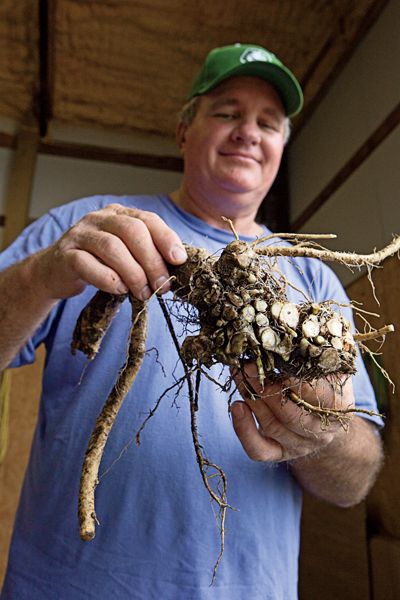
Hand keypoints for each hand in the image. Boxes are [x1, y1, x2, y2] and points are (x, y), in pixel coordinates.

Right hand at [37, 204, 187, 299]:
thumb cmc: (98, 263)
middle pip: (132, 232)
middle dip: (152, 260)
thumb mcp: (125, 253)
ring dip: (133, 273)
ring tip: (143, 293)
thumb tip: (177, 269)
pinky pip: (87, 264)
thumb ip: (146, 254)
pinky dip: (108, 280)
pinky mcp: (65, 255)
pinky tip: (119, 291)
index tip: (179, 260)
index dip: (166, 239)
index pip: (147, 220)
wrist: (54, 272)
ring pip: (112, 247)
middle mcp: (99, 219)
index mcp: (119, 214)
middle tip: (162, 286)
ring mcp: (80, 234)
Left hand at [230, 362, 354, 462]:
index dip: (297, 380)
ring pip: (272, 426)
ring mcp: (299, 445)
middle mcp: (319, 431)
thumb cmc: (326, 384)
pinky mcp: (279, 453)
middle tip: (248, 364)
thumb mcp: (333, 368)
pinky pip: (259, 449)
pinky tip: (236, 406)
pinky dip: (244, 430)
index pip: (319, 396)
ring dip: (251, 398)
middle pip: (290, 413)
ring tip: (238, 374)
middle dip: (266, 387)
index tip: (278, 360)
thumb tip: (304, 324)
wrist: (327, 422)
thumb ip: (322, 352)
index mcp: (338, 407)